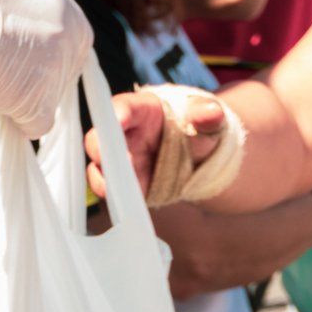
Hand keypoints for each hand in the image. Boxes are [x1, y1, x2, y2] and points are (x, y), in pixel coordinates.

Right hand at [0, 0, 91, 136]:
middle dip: (32, 70)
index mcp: (65, 5)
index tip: (3, 44)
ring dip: (22, 91)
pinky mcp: (39, 102)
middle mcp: (71, 36)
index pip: (63, 37)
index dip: (33, 45)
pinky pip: (36, 123)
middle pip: (61, 67)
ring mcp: (59, 71)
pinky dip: (17, 120)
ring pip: (48, 94)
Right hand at [87, 91, 223, 199]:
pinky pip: (112, 192)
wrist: (200, 159)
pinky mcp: (124, 184)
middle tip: (118, 163)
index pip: (122, 107)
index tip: (118, 121)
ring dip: (105, 180)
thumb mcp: (208, 121)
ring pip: (99, 169)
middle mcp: (123, 135)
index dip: (116, 114)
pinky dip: (116, 199)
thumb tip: (212, 113)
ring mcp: (120, 161)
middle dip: (102, 150)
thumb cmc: (199, 130)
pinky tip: (128, 204)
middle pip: (99, 139)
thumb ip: (207, 117)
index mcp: (141, 110)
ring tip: (118, 189)